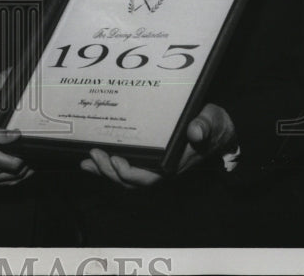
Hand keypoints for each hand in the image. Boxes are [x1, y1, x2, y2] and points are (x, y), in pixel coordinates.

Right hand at [0, 102, 33, 185]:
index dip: (25, 157)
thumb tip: (15, 134)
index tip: (29, 147)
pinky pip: (5, 183)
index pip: (14, 165)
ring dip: (23, 172)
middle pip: (17, 174)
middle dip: (28, 164)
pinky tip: (20, 169)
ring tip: (31, 161)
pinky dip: (15, 178)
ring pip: (12, 181)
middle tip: (35, 153)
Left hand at [80, 103, 235, 188]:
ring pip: (123, 177)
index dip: (129, 174)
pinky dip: (106, 165)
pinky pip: (123, 167)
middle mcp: (160, 169)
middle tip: (94, 153)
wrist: (216, 127)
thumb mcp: (211, 121)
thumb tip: (195, 132)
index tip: (116, 160)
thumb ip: (204, 126)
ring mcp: (152, 166)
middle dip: (109, 171)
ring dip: (104, 170)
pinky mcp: (145, 158)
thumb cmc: (213, 124)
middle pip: (130, 181)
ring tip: (87, 159)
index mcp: (173, 164)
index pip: (148, 177)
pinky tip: (91, 159)